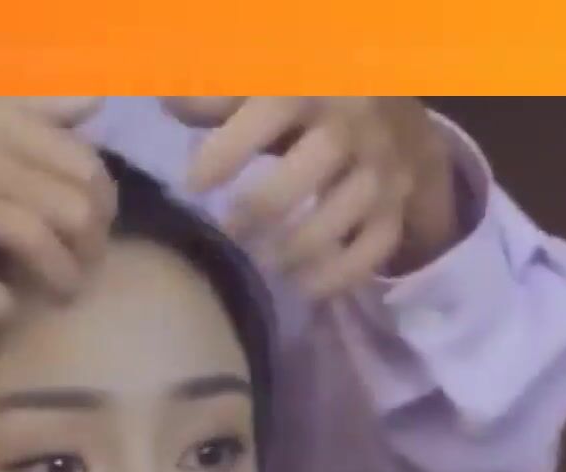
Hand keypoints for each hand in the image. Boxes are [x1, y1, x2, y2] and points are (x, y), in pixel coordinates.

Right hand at [0, 97, 111, 319]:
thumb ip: (23, 101)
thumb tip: (97, 101)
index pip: (80, 160)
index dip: (103, 200)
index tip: (95, 223)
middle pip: (72, 206)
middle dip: (92, 245)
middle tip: (84, 266)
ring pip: (37, 244)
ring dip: (61, 278)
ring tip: (61, 295)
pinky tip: (0, 310)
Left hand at [164, 97, 460, 297]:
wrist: (387, 116)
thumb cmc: (301, 106)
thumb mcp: (260, 90)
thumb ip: (215, 98)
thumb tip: (169, 103)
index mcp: (308, 88)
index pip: (271, 111)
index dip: (230, 149)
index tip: (194, 184)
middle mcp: (350, 124)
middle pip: (315, 163)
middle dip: (265, 204)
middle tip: (228, 232)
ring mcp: (380, 166)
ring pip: (348, 207)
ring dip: (301, 245)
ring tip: (262, 267)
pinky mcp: (396, 206)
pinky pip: (376, 244)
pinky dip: (341, 273)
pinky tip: (303, 288)